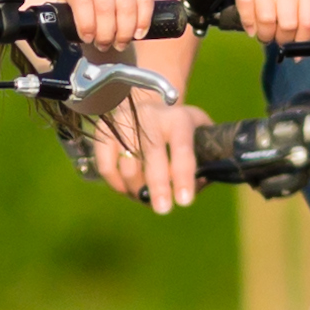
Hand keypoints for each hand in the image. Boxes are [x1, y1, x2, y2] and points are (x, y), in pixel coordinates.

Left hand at [56, 0, 160, 53]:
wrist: (95, 8)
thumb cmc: (80, 18)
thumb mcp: (65, 22)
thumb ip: (59, 30)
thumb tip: (54, 43)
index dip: (86, 23)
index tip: (87, 39)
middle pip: (106, 6)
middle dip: (106, 33)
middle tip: (103, 45)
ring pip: (127, 7)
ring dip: (124, 32)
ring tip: (118, 43)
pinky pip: (146, 2)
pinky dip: (143, 21)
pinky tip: (137, 34)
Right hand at [84, 84, 204, 212]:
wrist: (144, 100)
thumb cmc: (176, 126)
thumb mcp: (198, 132)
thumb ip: (205, 158)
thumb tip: (200, 184)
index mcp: (178, 118)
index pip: (182, 148)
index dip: (183, 175)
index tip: (184, 201)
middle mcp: (150, 116)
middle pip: (151, 154)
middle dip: (158, 186)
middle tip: (162, 209)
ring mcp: (124, 122)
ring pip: (128, 165)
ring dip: (137, 188)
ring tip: (144, 197)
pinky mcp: (104, 130)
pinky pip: (105, 166)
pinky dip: (115, 183)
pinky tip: (125, 189)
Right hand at [236, 0, 309, 47]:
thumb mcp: (305, 3)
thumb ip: (306, 25)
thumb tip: (297, 56)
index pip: (308, 22)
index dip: (301, 41)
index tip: (296, 50)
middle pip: (287, 24)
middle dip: (282, 39)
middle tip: (278, 38)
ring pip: (266, 19)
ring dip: (265, 34)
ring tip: (266, 33)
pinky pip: (245, 5)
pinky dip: (248, 22)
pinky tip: (252, 27)